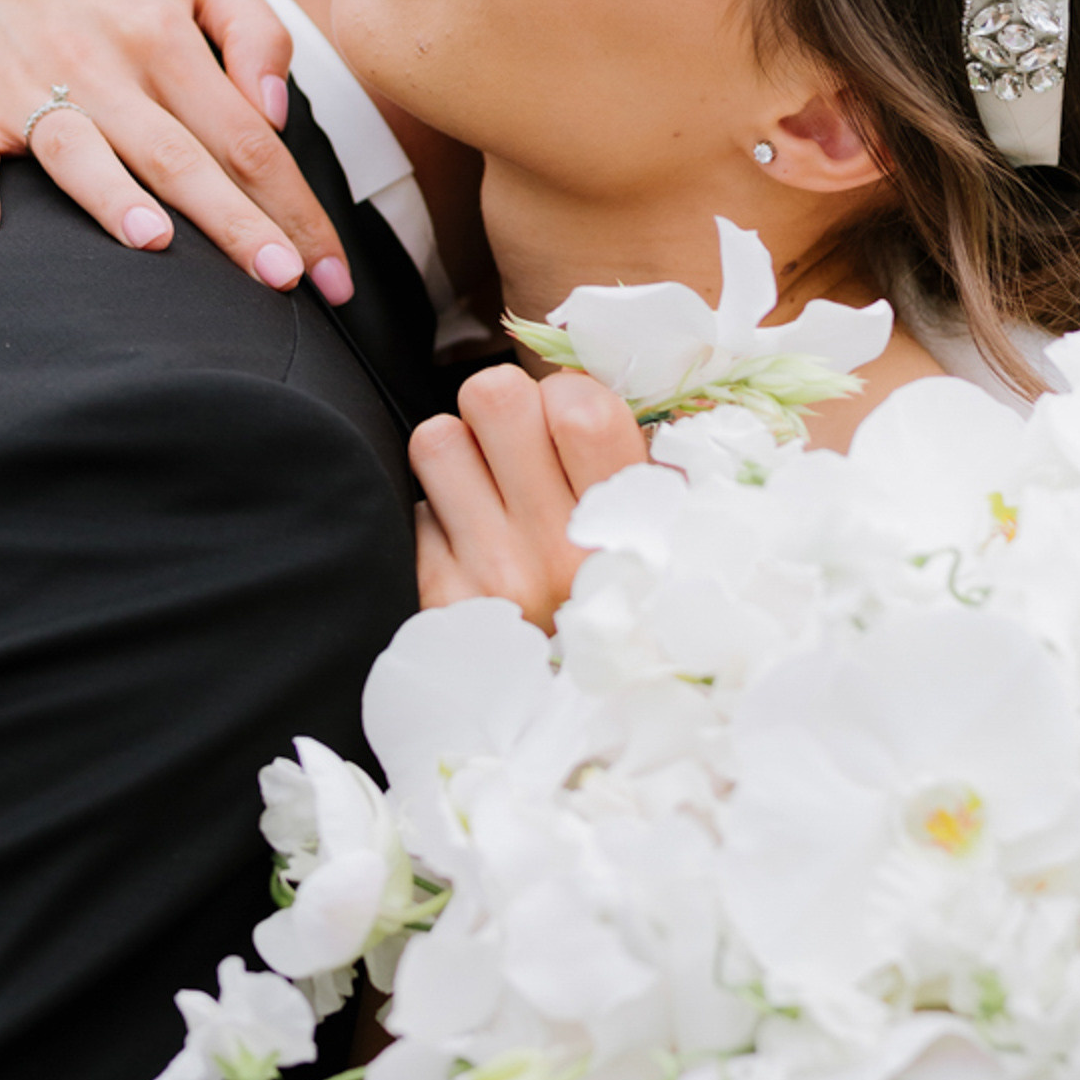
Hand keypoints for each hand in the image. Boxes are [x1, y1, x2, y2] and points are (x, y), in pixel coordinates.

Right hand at [0, 0, 355, 298]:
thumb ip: (256, 31)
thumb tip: (274, 110)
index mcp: (164, 37)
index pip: (245, 136)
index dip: (293, 204)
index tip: (330, 271)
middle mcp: (102, 66)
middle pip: (180, 157)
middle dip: (235, 223)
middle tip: (282, 281)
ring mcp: (30, 89)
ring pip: (81, 151)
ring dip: (111, 197)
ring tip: (155, 242)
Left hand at [411, 367, 647, 627]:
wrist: (588, 707)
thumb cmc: (629, 594)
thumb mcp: (664, 527)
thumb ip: (631, 452)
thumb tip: (581, 372)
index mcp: (628, 521)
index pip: (576, 403)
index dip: (561, 394)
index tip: (566, 424)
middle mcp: (558, 548)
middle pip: (491, 396)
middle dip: (500, 406)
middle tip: (516, 443)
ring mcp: (494, 575)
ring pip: (436, 439)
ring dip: (459, 454)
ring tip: (487, 488)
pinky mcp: (442, 601)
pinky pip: (416, 509)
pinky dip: (440, 519)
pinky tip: (471, 544)